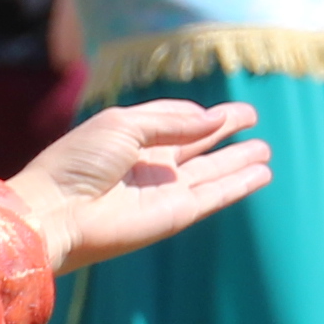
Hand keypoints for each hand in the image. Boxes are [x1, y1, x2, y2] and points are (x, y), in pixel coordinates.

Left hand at [3, 97, 269, 272]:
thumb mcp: (124, 125)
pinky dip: (239, 184)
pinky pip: (216, 195)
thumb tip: (217, 119)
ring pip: (211, 171)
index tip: (221, 109)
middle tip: (252, 117)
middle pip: (195, 144)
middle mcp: (148, 163)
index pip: (172, 119)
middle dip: (224, 131)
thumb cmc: (79, 162)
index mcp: (129, 136)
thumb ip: (173, 122)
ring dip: (238, 160)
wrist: (57, 214)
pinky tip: (261, 173)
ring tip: (265, 149)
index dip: (197, 113)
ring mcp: (164, 189)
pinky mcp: (176, 214)